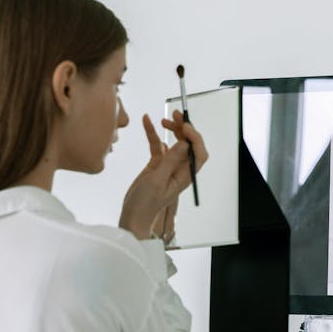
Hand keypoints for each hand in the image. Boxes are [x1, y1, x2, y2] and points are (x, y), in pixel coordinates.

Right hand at [119, 111, 207, 240]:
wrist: (133, 216)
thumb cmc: (146, 204)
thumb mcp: (157, 181)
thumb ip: (171, 161)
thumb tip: (185, 143)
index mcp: (185, 175)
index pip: (199, 153)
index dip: (195, 137)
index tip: (184, 126)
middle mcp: (180, 169)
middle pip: (188, 144)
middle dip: (184, 128)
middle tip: (175, 115)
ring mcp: (168, 166)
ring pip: (174, 142)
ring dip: (170, 129)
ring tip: (162, 119)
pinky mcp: (157, 165)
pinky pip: (158, 146)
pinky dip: (153, 134)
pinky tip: (147, 122)